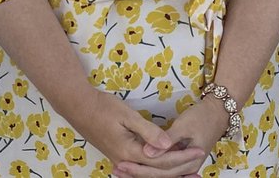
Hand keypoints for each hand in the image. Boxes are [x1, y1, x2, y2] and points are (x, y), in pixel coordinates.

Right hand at [69, 89, 206, 177]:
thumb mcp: (127, 116)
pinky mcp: (119, 157)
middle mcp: (125, 162)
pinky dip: (156, 170)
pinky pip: (141, 169)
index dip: (182, 156)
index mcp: (129, 152)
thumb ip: (149, 132)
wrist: (78, 107)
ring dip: (170, 173)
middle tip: (200, 162)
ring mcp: (120, 161)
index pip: (162, 161)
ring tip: (189, 172)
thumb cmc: (103, 107)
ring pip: (149, 173)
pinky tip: (164, 168)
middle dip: (180, 168)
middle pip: (157, 171)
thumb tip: (168, 145)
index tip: (199, 150)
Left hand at [121, 91, 228, 177]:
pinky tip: (136, 167)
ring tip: (120, 170)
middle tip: (116, 169)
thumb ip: (166, 140)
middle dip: (137, 174)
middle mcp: (187, 167)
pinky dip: (150, 169)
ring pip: (160, 174)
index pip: (159, 170)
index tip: (121, 164)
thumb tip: (147, 153)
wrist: (219, 113)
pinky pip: (164, 168)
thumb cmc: (203, 116)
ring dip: (141, 173)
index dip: (139, 168)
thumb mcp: (184, 125)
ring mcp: (185, 165)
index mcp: (188, 160)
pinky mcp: (182, 159)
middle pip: (159, 175)